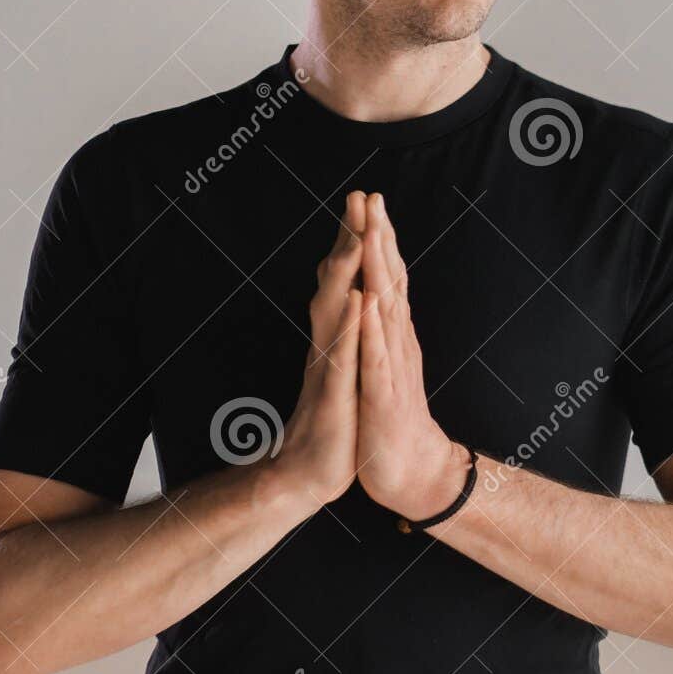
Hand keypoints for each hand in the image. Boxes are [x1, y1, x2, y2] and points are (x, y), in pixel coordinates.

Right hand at [273, 191, 364, 509]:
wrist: (307, 476)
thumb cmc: (329, 426)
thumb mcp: (339, 374)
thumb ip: (337, 337)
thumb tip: (342, 303)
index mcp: (334, 338)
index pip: (344, 281)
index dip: (354, 241)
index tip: (365, 203)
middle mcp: (327, 345)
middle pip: (335, 283)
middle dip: (348, 238)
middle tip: (358, 196)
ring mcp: (327, 368)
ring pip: (335, 310)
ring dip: (345, 272)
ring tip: (356, 235)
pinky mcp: (332, 394)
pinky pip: (341, 354)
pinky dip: (348, 325)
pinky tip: (356, 300)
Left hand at [356, 191, 468, 520]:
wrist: (410, 473)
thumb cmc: (389, 419)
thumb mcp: (380, 367)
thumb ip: (381, 332)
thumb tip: (376, 297)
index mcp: (391, 335)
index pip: (386, 278)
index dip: (378, 238)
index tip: (368, 200)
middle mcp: (396, 343)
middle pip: (389, 281)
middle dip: (380, 237)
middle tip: (372, 195)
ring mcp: (390, 366)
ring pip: (385, 309)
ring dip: (379, 270)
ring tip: (373, 232)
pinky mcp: (382, 393)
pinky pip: (376, 355)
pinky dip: (371, 327)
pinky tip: (367, 301)